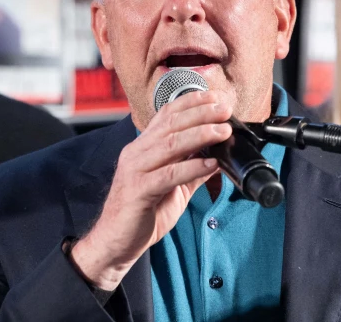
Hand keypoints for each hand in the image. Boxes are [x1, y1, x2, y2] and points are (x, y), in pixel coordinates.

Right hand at [69, 90, 230, 289]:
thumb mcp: (172, 187)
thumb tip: (218, 158)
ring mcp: (135, 170)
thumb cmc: (142, 213)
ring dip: (200, 135)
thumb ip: (191, 170)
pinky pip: (169, 175)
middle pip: (171, 124)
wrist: (115, 242)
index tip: (214, 97)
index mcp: (143, 147)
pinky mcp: (138, 191)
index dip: (191, 102)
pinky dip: (192, 167)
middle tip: (225, 110)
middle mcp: (136, 153)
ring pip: (170, 144)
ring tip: (223, 131)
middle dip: (201, 113)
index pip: (166, 114)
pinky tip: (210, 163)